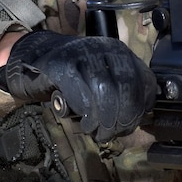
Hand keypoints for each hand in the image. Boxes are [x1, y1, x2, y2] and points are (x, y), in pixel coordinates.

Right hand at [0, 31, 156, 142]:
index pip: (144, 80)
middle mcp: (106, 48)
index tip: (130, 125)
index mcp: (121, 53)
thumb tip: (138, 119)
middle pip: (126, 87)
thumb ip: (121, 93)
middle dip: (122, 117)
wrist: (38, 58)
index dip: (140, 108)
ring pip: (105, 90)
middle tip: (112, 133)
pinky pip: (81, 93)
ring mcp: (84, 53)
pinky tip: (84, 123)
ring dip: (104, 119)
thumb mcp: (103, 79)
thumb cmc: (75, 76)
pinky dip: (86, 113)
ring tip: (97, 132)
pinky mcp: (62, 64)